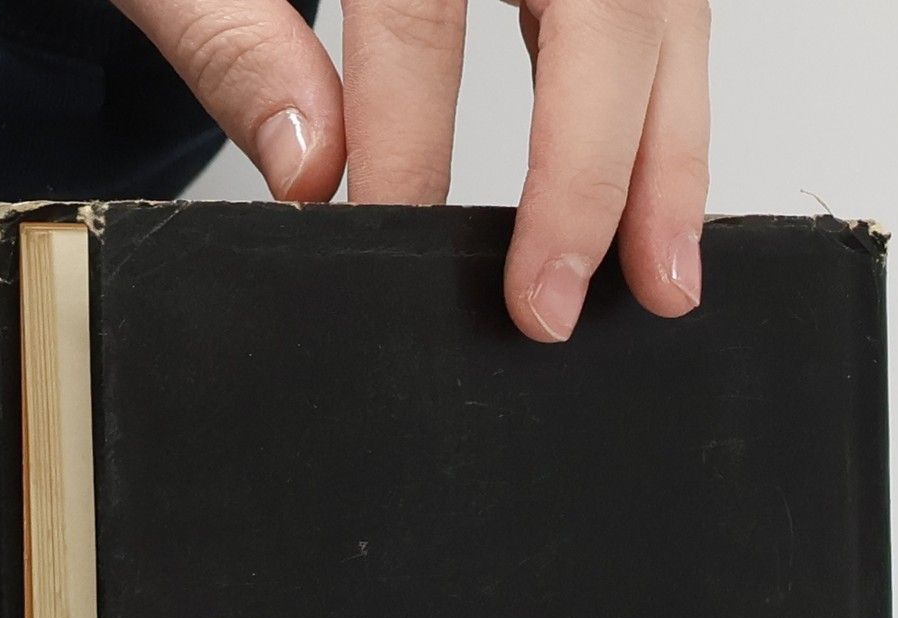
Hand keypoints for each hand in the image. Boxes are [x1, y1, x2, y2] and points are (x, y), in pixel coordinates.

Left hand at [111, 0, 711, 342]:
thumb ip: (233, 42)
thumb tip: (309, 169)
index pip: (423, 14)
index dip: (410, 141)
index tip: (391, 236)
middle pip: (602, 8)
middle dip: (589, 174)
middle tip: (550, 307)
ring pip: (662, 12)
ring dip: (664, 157)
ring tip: (658, 282)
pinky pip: (661, 9)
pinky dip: (664, 109)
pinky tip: (655, 201)